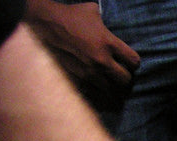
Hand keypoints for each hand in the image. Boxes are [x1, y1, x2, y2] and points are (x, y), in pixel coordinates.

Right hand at [25, 1, 139, 97]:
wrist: (42, 24)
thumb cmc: (68, 16)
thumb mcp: (91, 12)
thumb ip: (106, 23)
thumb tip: (110, 26)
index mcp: (108, 42)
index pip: (134, 61)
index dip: (133, 63)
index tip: (129, 63)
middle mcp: (101, 60)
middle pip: (125, 80)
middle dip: (125, 77)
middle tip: (120, 74)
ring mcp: (88, 72)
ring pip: (111, 90)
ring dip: (112, 87)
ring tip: (109, 84)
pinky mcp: (76, 79)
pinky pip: (94, 93)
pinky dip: (97, 92)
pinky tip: (96, 88)